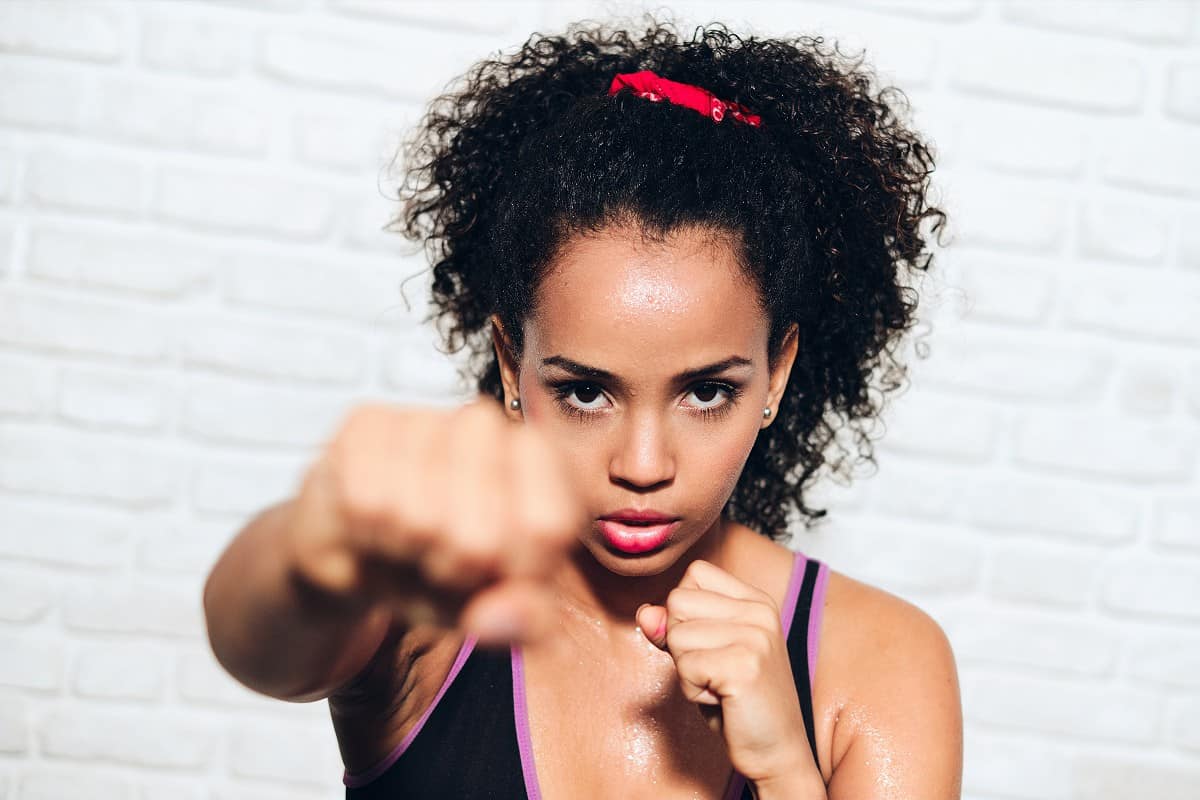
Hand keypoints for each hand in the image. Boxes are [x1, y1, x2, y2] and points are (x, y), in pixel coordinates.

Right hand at [286, 396, 587, 644]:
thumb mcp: (493, 605)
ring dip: (405, 553)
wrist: (357, 548)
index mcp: (542, 463)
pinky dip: (363, 534)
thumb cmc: (439, 567)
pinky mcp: (366, 421)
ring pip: (420, 519)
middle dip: (453, 570)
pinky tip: (368, 523)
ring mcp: (426, 417)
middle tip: (439, 559)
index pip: (547, 528)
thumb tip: (500, 618)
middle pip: (480, 536)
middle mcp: (488, 427)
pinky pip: (367, 503)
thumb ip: (522, 619)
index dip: (516, 571)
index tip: (498, 571)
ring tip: (404, 540)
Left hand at [635, 559, 821, 787]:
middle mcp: (759, 611)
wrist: (775, 751)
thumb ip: (672, 628)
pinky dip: (693, 692)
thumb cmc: (736, 701)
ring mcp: (755, 636)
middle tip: (715, 672)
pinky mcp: (744, 666)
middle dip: (681, 644)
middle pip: (677, 602)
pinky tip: (722, 699)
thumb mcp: (701, 654)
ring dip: (686, 671)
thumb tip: (645, 614)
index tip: (711, 645)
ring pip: (676, 636)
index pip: (694, 574)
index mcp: (755, 600)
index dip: (685, 612)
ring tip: (719, 686)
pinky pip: (685, 668)